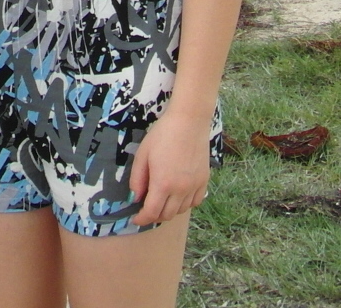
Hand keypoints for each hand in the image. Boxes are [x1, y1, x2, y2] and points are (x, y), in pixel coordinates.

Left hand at [128, 110, 212, 227]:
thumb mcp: (142, 155)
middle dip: (154, 215)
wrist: (189, 121)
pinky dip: (185, 204)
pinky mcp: (204, 181)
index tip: (135, 218)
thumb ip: (137, 179)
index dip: (142, 219)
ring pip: (181, 210)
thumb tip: (135, 198)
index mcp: (163, 183)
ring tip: (161, 200)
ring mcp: (195, 186)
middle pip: (167, 215)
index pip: (152, 213)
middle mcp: (180, 190)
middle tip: (146, 208)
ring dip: (169, 210)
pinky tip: (178, 195)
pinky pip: (195, 202)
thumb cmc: (162, 135)